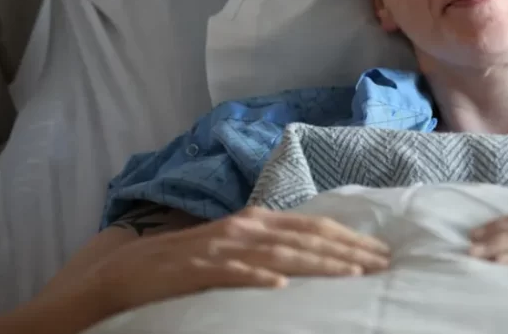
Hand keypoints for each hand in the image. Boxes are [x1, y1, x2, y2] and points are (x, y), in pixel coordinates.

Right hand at [77, 206, 389, 317]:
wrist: (127, 271)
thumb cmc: (186, 261)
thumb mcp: (234, 245)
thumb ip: (269, 243)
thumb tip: (310, 250)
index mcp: (255, 220)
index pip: (312, 226)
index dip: (348, 238)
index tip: (379, 251)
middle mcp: (243, 228)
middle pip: (305, 238)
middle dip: (347, 251)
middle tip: (381, 264)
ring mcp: (221, 248)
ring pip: (280, 256)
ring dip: (318, 264)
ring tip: (350, 275)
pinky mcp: (197, 271)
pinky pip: (233, 274)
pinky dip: (257, 279)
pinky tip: (281, 288)